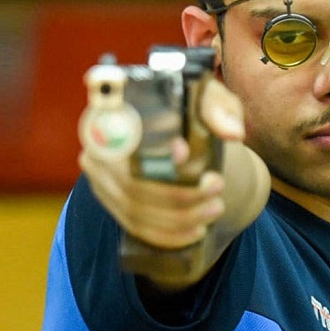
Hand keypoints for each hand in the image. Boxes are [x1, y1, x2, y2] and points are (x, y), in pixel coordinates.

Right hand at [79, 78, 246, 249]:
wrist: (175, 125)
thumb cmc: (188, 105)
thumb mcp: (205, 96)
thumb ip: (218, 107)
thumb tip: (232, 132)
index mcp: (111, 112)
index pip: (120, 136)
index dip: (145, 149)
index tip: (186, 152)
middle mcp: (97, 145)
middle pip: (130, 182)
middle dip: (178, 194)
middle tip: (217, 188)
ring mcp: (99, 177)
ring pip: (135, 210)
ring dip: (179, 218)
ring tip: (215, 209)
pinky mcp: (110, 200)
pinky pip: (134, 227)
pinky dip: (167, 234)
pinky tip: (195, 231)